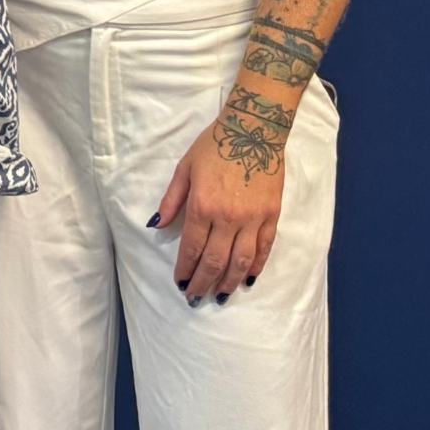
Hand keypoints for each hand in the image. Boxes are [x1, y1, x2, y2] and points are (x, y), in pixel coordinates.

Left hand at [155, 115, 286, 302]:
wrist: (254, 131)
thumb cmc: (213, 147)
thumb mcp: (184, 169)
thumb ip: (171, 200)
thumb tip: (157, 225)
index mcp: (202, 206)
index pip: (191, 248)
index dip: (185, 269)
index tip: (180, 284)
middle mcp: (228, 218)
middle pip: (215, 260)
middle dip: (203, 282)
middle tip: (196, 298)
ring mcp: (253, 218)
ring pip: (242, 260)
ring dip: (230, 281)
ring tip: (220, 295)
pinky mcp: (272, 215)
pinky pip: (265, 248)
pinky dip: (256, 266)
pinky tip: (249, 278)